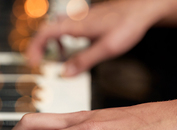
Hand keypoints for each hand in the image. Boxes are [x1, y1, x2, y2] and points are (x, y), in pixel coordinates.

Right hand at [27, 0, 167, 75]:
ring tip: (57, 57)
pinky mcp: (88, 19)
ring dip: (53, 43)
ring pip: (57, 28)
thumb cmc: (128, 25)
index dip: (35, 48)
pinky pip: (68, 28)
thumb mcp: (106, 49)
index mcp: (76, 25)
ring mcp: (81, 18)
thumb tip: (66, 73)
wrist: (144, 8)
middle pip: (48, 30)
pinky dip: (65, 39)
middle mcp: (75, 19)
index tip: (33, 62)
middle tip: (39, 62)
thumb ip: (84, 61)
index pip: (45, 33)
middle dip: (41, 47)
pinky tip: (74, 47)